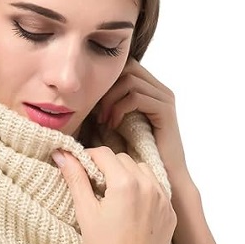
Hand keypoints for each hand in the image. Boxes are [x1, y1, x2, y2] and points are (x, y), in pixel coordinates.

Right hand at [52, 147, 176, 243]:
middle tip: (94, 184)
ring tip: (114, 194)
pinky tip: (131, 207)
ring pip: (143, 170)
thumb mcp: (85, 212)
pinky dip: (144, 189)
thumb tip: (62, 154)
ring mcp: (163, 199)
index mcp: (125, 183)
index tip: (80, 167)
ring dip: (128, 174)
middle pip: (123, 160)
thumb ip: (75, 178)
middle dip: (108, 166)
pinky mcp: (170, 211)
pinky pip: (157, 188)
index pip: (104, 154)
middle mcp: (148, 186)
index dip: (89, 157)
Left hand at [97, 58, 189, 185]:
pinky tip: (112, 125)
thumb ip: (104, 107)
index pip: (123, 67)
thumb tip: (79, 97)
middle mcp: (159, 89)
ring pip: (129, 80)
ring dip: (110, 100)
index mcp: (148, 88)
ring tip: (102, 121)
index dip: (104, 80)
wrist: (162, 176)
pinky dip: (120, 109)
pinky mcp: (165, 110)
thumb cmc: (134, 154)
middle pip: (126, 67)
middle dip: (106, 87)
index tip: (90, 104)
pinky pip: (137, 97)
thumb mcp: (114, 125)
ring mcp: (164, 97)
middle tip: (95, 112)